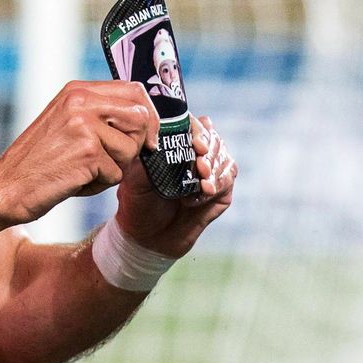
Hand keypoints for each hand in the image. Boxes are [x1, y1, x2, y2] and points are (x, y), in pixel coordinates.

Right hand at [0, 81, 158, 224]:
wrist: (7, 186)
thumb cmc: (39, 160)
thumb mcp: (67, 123)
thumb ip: (100, 114)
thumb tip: (146, 120)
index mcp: (77, 90)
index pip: (134, 90)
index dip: (150, 116)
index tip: (149, 138)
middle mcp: (80, 101)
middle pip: (140, 117)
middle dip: (136, 144)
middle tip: (111, 159)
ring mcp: (84, 125)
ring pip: (132, 149)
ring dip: (114, 168)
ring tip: (84, 170)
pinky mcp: (88, 152)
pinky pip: (117, 174)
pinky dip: (99, 185)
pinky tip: (74, 180)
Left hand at [113, 115, 236, 257]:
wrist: (146, 237)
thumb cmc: (136, 201)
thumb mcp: (135, 176)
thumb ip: (149, 155)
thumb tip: (160, 134)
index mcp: (173, 144)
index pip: (192, 124)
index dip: (197, 130)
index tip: (196, 144)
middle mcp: (194, 155)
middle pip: (213, 139)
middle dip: (209, 149)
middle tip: (200, 164)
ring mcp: (209, 173)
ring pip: (224, 158)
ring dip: (215, 168)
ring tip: (202, 181)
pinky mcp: (220, 194)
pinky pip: (227, 181)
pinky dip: (218, 184)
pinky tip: (204, 191)